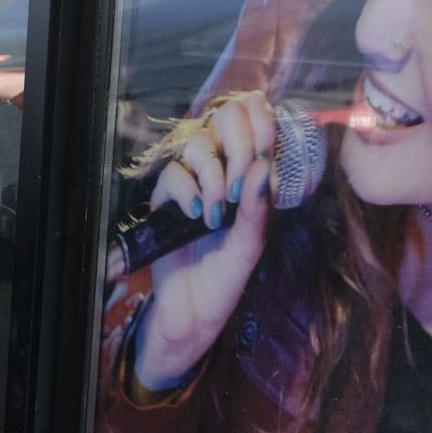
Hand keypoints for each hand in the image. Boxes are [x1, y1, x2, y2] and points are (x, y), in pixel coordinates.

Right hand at [133, 90, 278, 392]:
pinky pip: (171, 176)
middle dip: (236, 145)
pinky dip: (187, 190)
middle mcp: (221, 176)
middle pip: (222, 125)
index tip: (267, 141)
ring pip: (196, 146)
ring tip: (219, 209)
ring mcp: (191, 187)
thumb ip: (257, 207)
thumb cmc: (227, 280)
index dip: (259, 120)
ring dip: (212, 172)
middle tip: (242, 181)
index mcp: (249, 181)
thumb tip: (263, 164)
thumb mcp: (251, 243)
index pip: (254, 129)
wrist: (192, 312)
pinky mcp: (164, 203)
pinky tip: (198, 215)